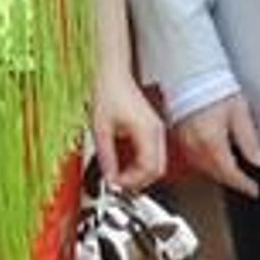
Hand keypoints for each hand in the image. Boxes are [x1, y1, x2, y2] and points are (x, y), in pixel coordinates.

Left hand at [92, 70, 167, 189]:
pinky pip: (154, 153)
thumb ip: (106, 156)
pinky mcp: (153, 128)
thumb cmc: (108, 93)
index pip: (149, 168)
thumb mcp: (100, 129)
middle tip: (120, 184)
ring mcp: (157, 129)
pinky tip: (127, 164)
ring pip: (158, 163)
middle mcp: (156, 131)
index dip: (133, 181)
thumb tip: (109, 177)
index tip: (117, 183)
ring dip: (141, 174)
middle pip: (158, 169)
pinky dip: (143, 164)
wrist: (113, 75)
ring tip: (122, 175)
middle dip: (139, 182)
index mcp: (147, 131)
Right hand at [177, 94, 259, 197]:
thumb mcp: (239, 112)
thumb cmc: (212, 86)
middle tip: (245, 184)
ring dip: (218, 172)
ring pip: (203, 168)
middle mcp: (195, 146)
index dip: (245, 185)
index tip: (254, 190)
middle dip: (231, 180)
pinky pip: (193, 157)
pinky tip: (212, 156)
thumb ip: (249, 139)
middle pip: (216, 174)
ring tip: (230, 171)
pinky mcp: (178, 134)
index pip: (231, 174)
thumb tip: (259, 160)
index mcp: (212, 143)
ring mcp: (184, 141)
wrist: (188, 72)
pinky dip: (205, 162)